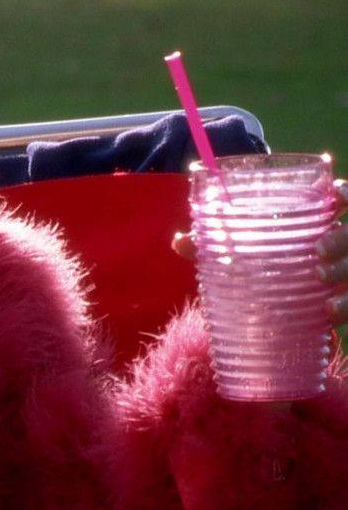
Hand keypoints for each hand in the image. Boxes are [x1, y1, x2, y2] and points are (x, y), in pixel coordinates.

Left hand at [174, 178, 347, 331]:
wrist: (276, 306)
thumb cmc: (256, 264)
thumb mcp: (237, 251)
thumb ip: (210, 244)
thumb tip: (179, 241)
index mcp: (315, 220)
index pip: (341, 198)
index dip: (343, 195)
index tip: (335, 198)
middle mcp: (337, 240)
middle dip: (342, 239)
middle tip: (318, 250)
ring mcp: (345, 268)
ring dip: (344, 269)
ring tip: (321, 279)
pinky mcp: (345, 295)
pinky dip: (344, 307)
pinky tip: (328, 313)